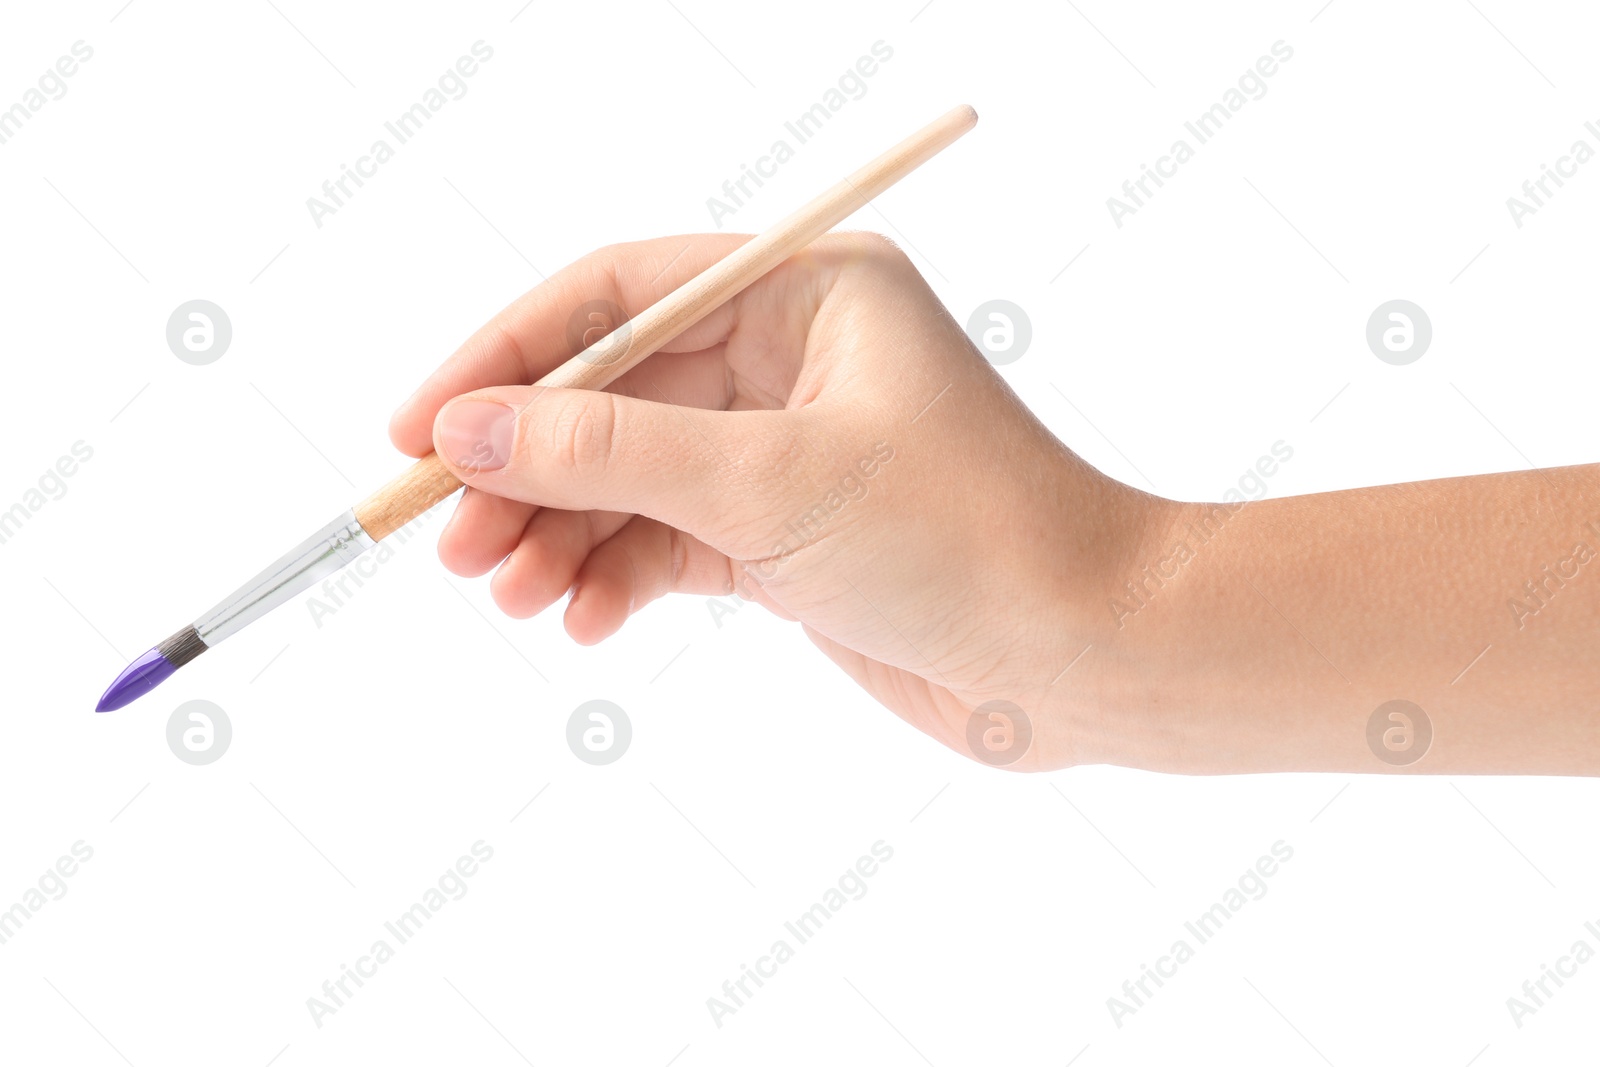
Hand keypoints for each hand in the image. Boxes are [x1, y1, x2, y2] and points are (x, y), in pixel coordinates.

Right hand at [390, 233, 1161, 770]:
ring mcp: (784, 451)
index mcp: (805, 292)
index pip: (616, 296)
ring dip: (559, 532)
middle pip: (609, 392)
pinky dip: (617, 578)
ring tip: (508, 594)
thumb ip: (609, 451)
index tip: (419, 426)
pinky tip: (584, 622)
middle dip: (523, 465)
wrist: (1086, 659)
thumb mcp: (769, 483)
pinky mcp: (785, 537)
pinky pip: (668, 541)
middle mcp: (790, 359)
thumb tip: (465, 430)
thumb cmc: (965, 540)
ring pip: (630, 475)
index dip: (504, 356)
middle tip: (447, 539)